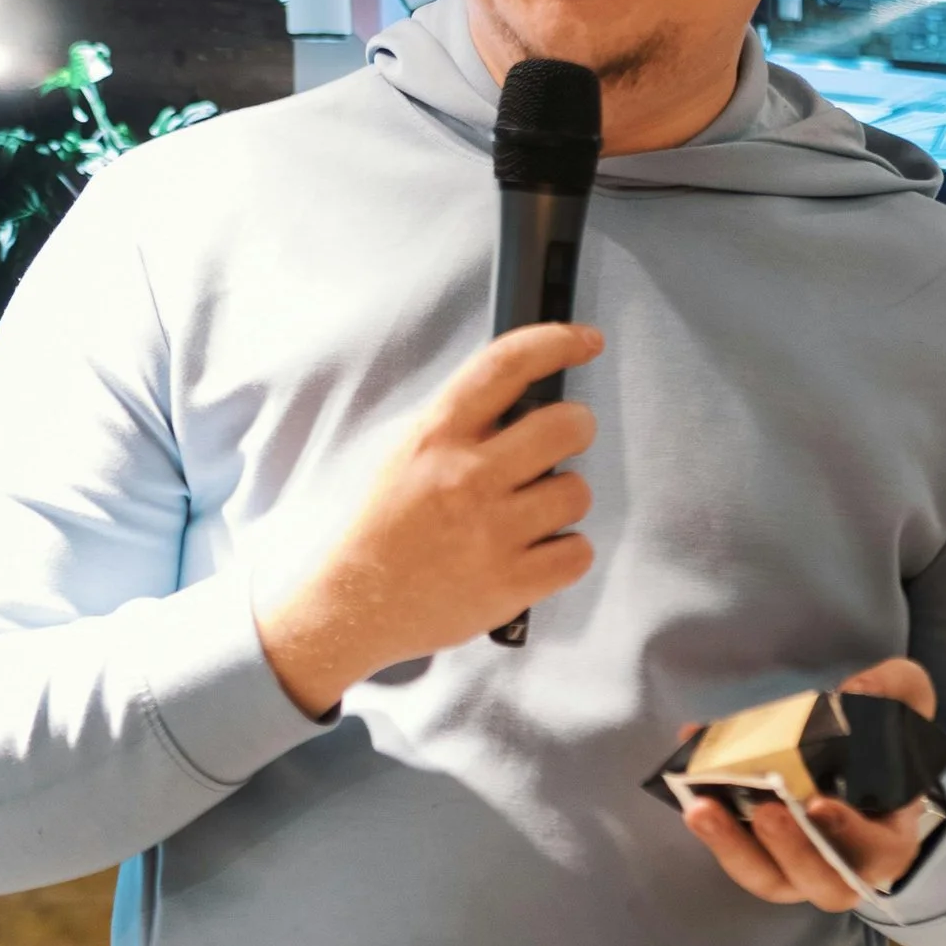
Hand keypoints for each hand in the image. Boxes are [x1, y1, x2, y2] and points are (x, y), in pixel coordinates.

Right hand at [259, 324, 601, 716]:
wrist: (358, 604)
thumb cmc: (390, 527)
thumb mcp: (411, 455)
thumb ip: (465, 423)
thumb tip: (531, 392)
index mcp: (438, 436)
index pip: (506, 365)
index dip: (557, 342)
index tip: (587, 341)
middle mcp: (467, 477)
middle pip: (568, 425)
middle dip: (577, 429)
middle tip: (560, 446)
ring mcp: (491, 532)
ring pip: (578, 491)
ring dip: (563, 501)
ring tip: (529, 516)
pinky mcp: (510, 583)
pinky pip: (578, 552)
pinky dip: (564, 554)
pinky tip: (533, 555)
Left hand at [682, 657, 943, 915]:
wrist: (857, 762)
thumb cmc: (886, 743)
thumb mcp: (906, 702)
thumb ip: (894, 688)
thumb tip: (856, 689)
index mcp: (890, 838)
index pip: (877, 852)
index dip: (850, 834)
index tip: (820, 804)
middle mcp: (846, 867)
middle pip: (819, 881)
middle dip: (788, 849)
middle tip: (765, 810)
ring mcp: (799, 869)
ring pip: (768, 879)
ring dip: (733, 848)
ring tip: (702, 808)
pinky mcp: (761, 855)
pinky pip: (736, 853)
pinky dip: (712, 826)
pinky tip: (688, 786)